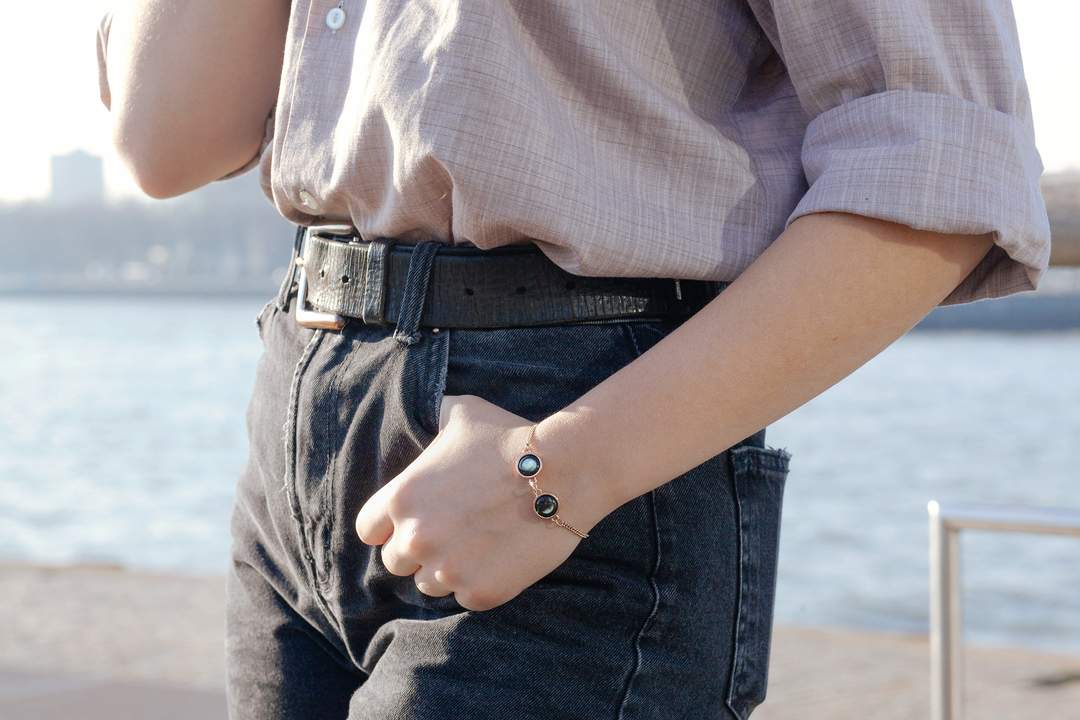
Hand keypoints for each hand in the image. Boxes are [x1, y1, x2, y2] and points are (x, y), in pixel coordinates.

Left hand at [354, 394, 613, 611]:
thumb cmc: (511, 437)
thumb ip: (434, 415)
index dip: (388, 527)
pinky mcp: (479, 592)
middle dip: (419, 549)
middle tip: (453, 533)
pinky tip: (501, 557)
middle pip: (396, 561)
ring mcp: (447, 569)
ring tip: (479, 544)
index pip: (369, 530)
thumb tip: (428, 407)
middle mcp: (416, 538)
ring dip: (448, 568)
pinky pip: (466, 597)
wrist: (563, 471)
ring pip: (430, 583)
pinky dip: (480, 582)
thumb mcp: (463, 413)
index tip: (413, 522)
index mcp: (402, 498)